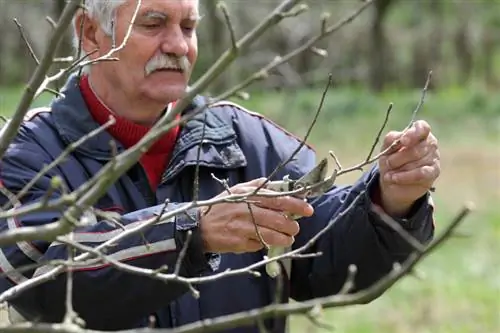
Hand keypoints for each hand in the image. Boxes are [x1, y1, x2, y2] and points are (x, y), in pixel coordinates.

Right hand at [199, 178, 313, 253]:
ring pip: (273, 235)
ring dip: (285, 238)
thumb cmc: (221, 206)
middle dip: (292, 226)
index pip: (278, 199)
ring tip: (288, 238)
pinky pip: (260, 245)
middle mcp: (246, 210)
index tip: (308, 209)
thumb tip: (281, 185)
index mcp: (248, 195)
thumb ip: (259, 186)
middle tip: (295, 228)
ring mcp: (243, 228)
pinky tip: (267, 242)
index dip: (296, 205)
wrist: (199, 226)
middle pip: (278, 220)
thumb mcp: (238, 190)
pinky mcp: (240, 243)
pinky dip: (266, 244)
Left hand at [377, 120, 439, 216]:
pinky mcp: (433, 172)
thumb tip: (400, 139)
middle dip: (397, 158)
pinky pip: (420, 174)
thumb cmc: (391, 158)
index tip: (403, 141)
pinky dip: (405, 177)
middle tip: (387, 163)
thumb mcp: (387, 147)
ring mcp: (434, 158)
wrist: (392, 179)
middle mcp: (430, 143)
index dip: (413, 134)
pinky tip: (394, 178)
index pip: (422, 128)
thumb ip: (392, 139)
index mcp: (418, 132)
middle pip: (415, 149)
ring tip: (388, 174)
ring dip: (398, 169)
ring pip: (416, 163)